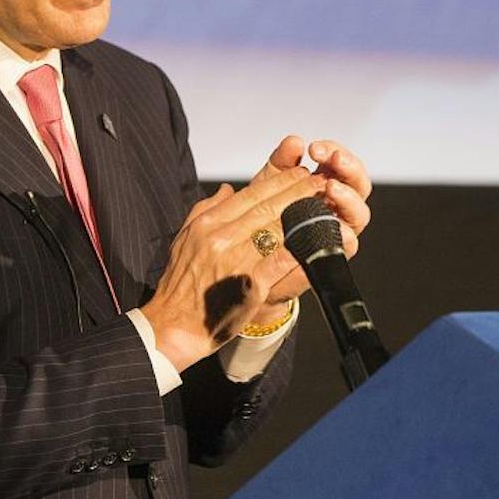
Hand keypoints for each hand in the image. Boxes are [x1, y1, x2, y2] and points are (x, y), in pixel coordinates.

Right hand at [140, 165, 327, 370]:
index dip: (278, 182)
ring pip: (277, 229)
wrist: (174, 324)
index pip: (250, 195)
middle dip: (297, 191)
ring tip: (324, 205)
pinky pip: (280, 261)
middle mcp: (221, 238)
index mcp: (208, 224)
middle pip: (267, 207)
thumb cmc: (180, 285)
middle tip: (318, 182)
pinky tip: (318, 238)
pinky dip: (301, 248)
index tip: (298, 174)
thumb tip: (228, 189)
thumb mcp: (185, 239)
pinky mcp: (250, 284)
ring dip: (304, 215)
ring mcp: (236, 261)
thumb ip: (206, 209)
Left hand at [248, 136, 372, 315]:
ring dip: (349, 198)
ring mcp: (339, 231)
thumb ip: (282, 162)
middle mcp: (338, 207)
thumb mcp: (268, 183)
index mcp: (326, 184)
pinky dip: (344, 233)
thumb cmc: (261, 217)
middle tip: (333, 159)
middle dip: (349, 169)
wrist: (250, 260)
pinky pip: (348, 245)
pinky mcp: (333, 255)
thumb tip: (294, 142)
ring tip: (331, 187)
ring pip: (360, 214)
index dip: (334, 152)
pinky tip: (333, 223)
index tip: (315, 148)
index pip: (342, 163)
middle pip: (360, 185)